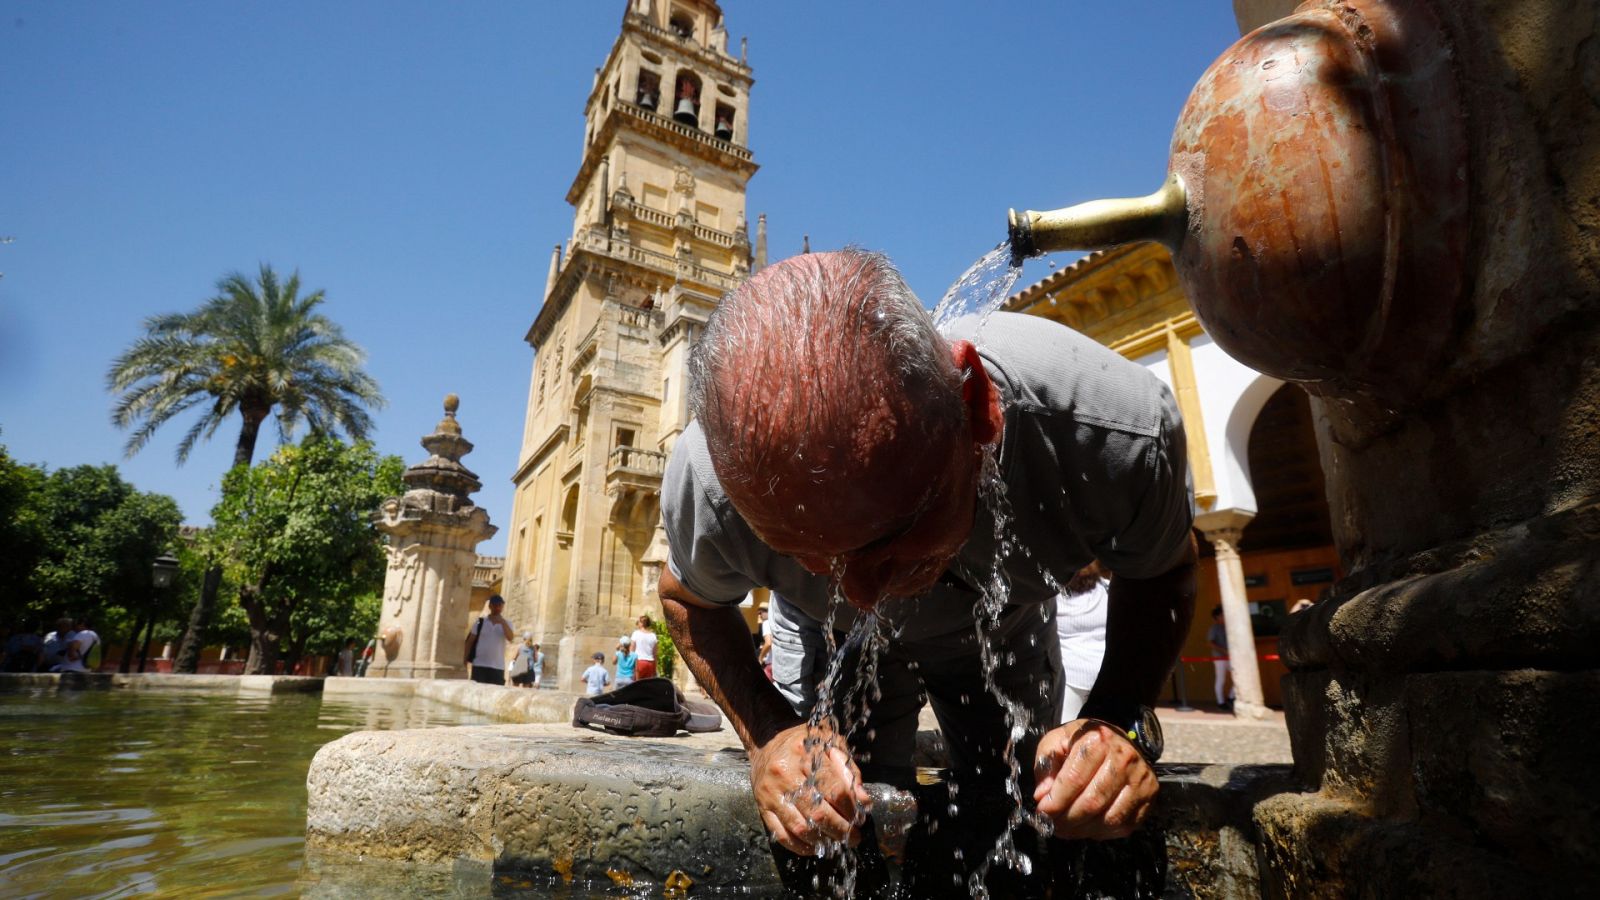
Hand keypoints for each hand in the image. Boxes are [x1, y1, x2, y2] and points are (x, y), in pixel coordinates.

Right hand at [749, 721, 869, 855]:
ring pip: (800, 828)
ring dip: (823, 841)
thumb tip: (863, 800)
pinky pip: (781, 834)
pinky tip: (814, 846)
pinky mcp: (763, 806)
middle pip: (819, 813)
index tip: (860, 816)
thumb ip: (848, 769)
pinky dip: (800, 846)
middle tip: (854, 837)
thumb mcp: (830, 743)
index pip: (835, 790)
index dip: (851, 808)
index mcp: (806, 755)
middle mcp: (786, 775)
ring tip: (836, 842)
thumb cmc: (803, 743)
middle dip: (841, 830)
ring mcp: (772, 793)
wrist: (766, 740)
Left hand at [1033, 719, 1157, 839]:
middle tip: (1052, 825)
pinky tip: (1088, 827)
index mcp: (1097, 741)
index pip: (1074, 779)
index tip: (1043, 812)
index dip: (1055, 801)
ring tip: (1067, 829)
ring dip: (1083, 830)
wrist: (1117, 738)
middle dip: (1067, 820)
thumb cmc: (1084, 742)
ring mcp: (1140, 779)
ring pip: (1109, 818)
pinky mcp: (1149, 796)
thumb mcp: (1058, 741)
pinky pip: (1124, 825)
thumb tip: (1042, 795)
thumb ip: (1046, 765)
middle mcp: (1123, 759)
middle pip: (1092, 802)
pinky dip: (1103, 833)